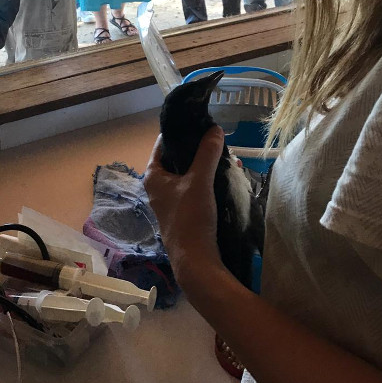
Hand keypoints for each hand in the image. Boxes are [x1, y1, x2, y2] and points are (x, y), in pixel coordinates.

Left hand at [144, 126, 223, 282]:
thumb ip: (207, 153)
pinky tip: (225, 175)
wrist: (195, 260)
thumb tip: (216, 129)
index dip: (180, 131)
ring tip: (228, 157)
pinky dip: (208, 179)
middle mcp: (158, 186)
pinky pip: (195, 187)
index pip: (163, 143)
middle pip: (177, 158)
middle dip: (199, 149)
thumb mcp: (200, 181)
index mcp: (153, 175)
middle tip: (219, 140)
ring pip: (188, 173)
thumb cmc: (190, 217)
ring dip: (206, 164)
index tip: (199, 122)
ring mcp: (170, 199)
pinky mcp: (183, 211)